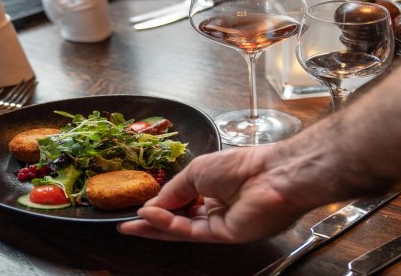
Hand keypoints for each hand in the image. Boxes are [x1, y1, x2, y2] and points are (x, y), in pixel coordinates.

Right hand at [117, 146, 312, 242]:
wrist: (272, 175)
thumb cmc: (241, 164)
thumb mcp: (197, 170)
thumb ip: (174, 189)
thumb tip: (154, 203)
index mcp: (215, 184)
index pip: (183, 199)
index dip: (161, 203)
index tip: (139, 205)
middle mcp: (218, 204)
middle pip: (181, 218)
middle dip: (153, 221)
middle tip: (128, 224)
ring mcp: (222, 221)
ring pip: (183, 228)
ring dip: (157, 226)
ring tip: (132, 224)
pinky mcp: (225, 235)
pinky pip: (191, 231)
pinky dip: (169, 226)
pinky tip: (151, 218)